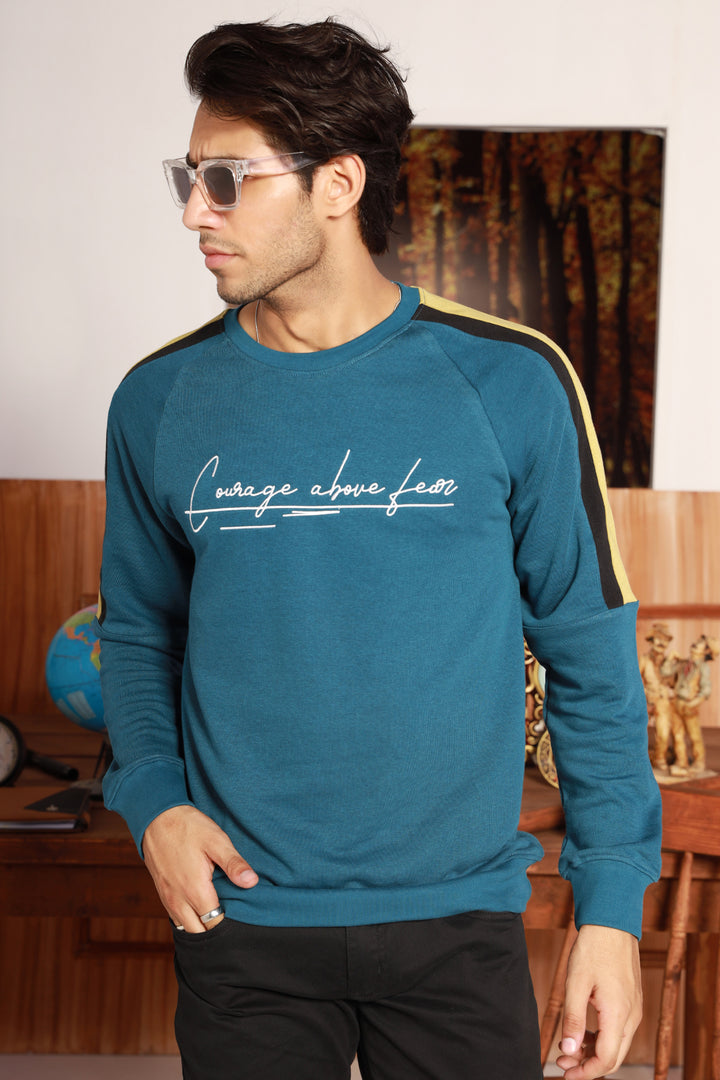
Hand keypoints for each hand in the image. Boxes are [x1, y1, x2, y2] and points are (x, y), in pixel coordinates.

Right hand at [142, 805, 257, 932]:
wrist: (156, 817)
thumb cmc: (188, 827)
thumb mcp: (216, 840)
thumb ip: (233, 864)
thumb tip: (252, 882)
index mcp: (195, 890)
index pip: (214, 923)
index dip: (228, 926)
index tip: (241, 919)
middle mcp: (178, 900)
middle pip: (199, 932)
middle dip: (215, 930)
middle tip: (232, 920)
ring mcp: (167, 898)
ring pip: (185, 927)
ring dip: (200, 927)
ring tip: (217, 917)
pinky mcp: (162, 893)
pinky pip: (175, 917)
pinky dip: (188, 920)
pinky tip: (199, 910)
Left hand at [556, 924, 641, 1078]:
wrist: (612, 923)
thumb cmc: (593, 949)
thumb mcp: (576, 983)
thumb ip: (573, 1020)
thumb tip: (569, 1051)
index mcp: (618, 1014)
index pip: (606, 1060)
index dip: (586, 1073)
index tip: (565, 1073)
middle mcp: (632, 1016)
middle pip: (614, 1058)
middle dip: (588, 1066)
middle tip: (562, 1062)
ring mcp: (634, 1009)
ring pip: (617, 1045)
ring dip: (594, 1052)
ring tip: (568, 1048)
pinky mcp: (632, 1002)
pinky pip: (619, 1031)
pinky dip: (602, 1038)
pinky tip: (583, 1033)